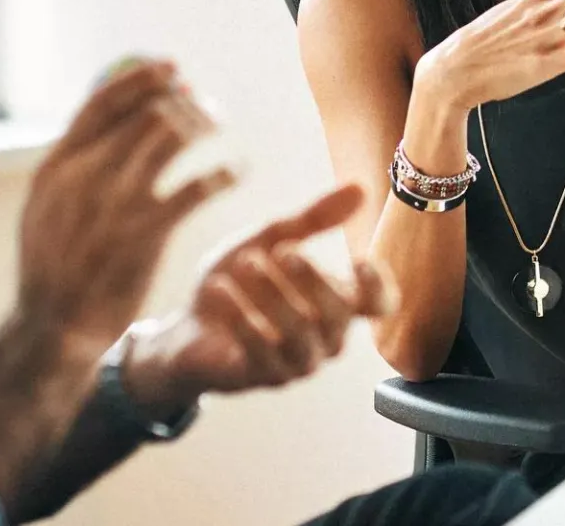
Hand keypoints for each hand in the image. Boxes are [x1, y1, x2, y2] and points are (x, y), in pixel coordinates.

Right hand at [15, 60, 233, 354]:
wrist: (53, 327)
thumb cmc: (57, 264)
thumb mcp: (47, 207)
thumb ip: (73, 164)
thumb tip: (107, 115)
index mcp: (56, 166)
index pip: (103, 103)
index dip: (142, 78)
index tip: (172, 66)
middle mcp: (84, 177)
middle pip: (145, 113)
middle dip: (183, 101)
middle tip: (206, 105)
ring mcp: (114, 204)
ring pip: (173, 138)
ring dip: (205, 125)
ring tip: (222, 127)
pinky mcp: (146, 234)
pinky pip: (198, 187)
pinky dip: (224, 172)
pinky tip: (238, 171)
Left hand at [123, 184, 396, 405]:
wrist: (186, 326)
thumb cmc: (238, 282)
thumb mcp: (270, 239)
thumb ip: (313, 219)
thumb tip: (359, 188)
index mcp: (336, 303)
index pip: (379, 306)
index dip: (378, 287)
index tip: (359, 259)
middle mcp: (326, 337)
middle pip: (340, 316)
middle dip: (315, 281)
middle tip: (284, 251)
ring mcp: (297, 362)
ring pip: (303, 335)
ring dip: (276, 297)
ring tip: (246, 263)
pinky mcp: (262, 377)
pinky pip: (262, 354)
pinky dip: (241, 318)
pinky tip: (219, 290)